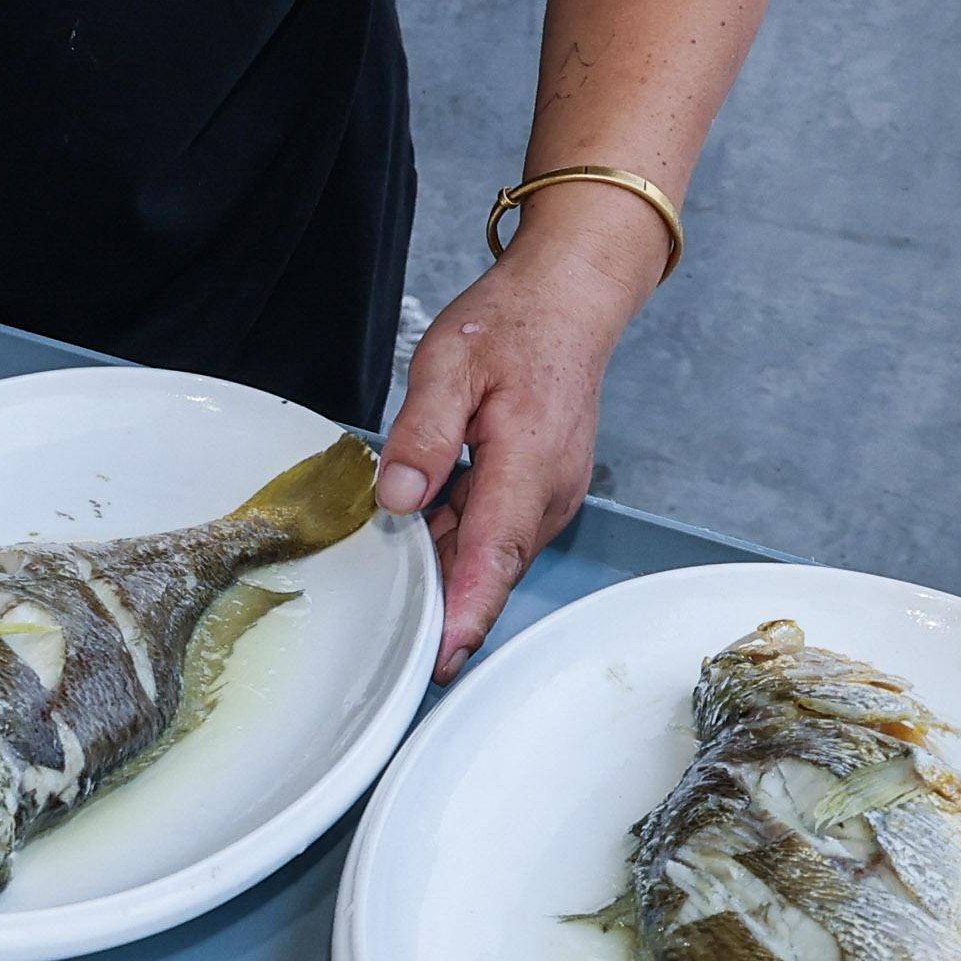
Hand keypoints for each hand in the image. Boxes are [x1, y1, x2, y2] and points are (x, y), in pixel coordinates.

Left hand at [373, 191, 665, 672]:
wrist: (570, 301)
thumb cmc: (513, 325)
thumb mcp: (448, 365)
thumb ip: (421, 434)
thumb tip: (397, 499)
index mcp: (528, 466)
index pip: (492, 557)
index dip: (465, 612)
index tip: (441, 659)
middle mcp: (547, 494)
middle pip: (487, 568)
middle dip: (443, 609)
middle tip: (390, 649)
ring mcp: (548, 496)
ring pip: (487, 553)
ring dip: (444, 570)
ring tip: (390, 589)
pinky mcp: (538, 492)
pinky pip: (492, 531)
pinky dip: (455, 540)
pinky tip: (415, 534)